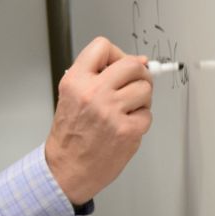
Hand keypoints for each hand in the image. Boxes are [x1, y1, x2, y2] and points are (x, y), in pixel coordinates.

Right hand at [44, 37, 152, 204]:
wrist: (67, 169)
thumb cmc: (70, 135)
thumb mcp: (72, 95)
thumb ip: (99, 75)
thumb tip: (139, 61)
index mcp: (76, 81)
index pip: (103, 46)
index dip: (117, 54)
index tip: (119, 65)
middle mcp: (93, 92)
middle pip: (133, 64)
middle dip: (138, 74)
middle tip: (133, 85)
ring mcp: (112, 112)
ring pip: (145, 89)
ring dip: (141, 99)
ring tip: (126, 109)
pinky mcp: (128, 130)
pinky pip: (148, 114)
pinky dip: (140, 120)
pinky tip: (124, 127)